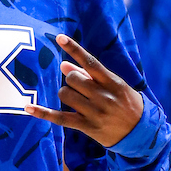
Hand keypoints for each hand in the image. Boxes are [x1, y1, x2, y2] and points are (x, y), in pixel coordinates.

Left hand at [25, 33, 143, 146]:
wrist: (141, 133)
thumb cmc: (126, 104)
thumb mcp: (115, 86)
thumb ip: (90, 76)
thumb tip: (63, 65)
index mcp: (113, 82)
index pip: (90, 62)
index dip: (73, 48)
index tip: (59, 37)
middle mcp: (104, 96)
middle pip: (73, 79)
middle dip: (71, 79)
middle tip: (79, 87)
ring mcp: (95, 112)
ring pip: (65, 94)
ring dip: (65, 93)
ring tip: (75, 99)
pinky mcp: (87, 126)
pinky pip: (60, 118)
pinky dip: (43, 112)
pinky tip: (28, 108)